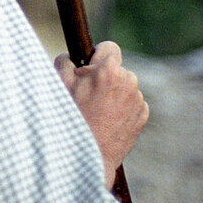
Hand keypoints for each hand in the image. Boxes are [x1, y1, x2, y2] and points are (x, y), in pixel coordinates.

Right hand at [54, 41, 148, 188]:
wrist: (88, 155)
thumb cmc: (70, 118)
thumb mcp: (60, 85)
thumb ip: (65, 62)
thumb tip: (69, 57)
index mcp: (108, 70)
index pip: (109, 47)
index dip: (96, 55)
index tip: (89, 66)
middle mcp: (128, 81)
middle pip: (117, 69)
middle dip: (104, 77)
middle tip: (88, 95)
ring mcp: (138, 99)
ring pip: (125, 86)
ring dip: (114, 93)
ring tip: (97, 111)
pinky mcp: (143, 115)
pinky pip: (132, 103)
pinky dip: (122, 108)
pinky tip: (107, 120)